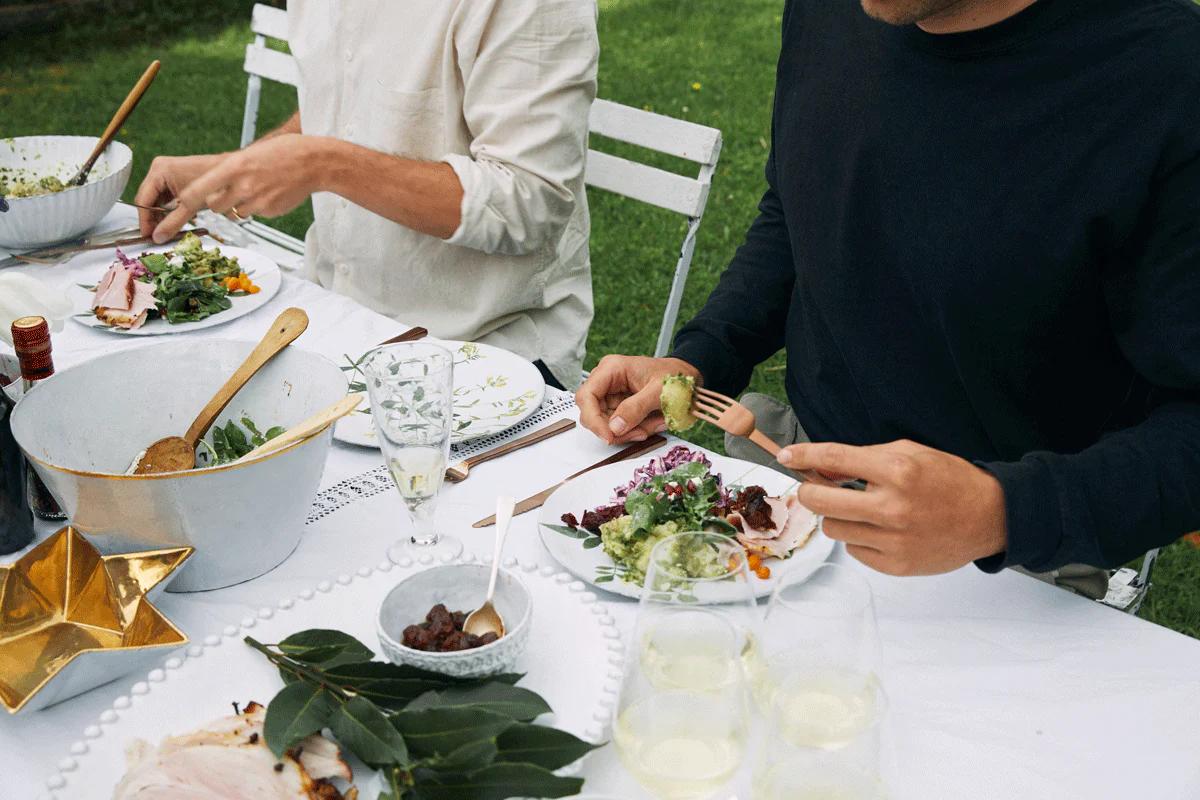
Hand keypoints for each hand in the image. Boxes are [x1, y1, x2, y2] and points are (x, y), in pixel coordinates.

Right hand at [134, 153, 228, 235]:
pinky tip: (174, 221)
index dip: (144, 220)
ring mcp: (167, 173)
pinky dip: (169, 210)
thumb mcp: (190, 206)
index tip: (148, 235)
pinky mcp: (176, 180)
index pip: (143, 200)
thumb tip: (158, 237)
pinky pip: (166, 198)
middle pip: (148, 200)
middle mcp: (160, 169)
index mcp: (159, 170)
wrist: (234, 173)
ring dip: (161, 216)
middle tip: (157, 236)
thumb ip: (172, 222)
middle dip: (153, 219)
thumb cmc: (214, 182)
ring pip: (157, 200)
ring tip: (166, 231)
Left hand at [150, 134, 329, 242]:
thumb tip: (215, 188)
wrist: (315, 162)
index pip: (198, 191)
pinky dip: (259, 207)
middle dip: (217, 201)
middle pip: (214, 206)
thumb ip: (230, 171)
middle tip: (230, 192)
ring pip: (235, 212)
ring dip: (240, 205)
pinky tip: (272, 192)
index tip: (172, 213)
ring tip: (258, 188)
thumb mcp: (250, 154)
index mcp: (234, 167)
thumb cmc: (284, 153)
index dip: (182, 205)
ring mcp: (258, 201)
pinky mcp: (270, 211)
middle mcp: (243, 186)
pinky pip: (255, 214)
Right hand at [576, 355, 699, 444]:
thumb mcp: (659, 392)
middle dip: (617, 428)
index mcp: (612, 369)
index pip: (586, 396)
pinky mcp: (620, 406)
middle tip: (640, 432)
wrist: (689, 378)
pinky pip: (620, 426)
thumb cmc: (676, 376)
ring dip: (630, 430)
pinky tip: (652, 422)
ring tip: (654, 423)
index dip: (593, 419)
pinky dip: (636, 429)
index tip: (608, 436)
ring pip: (607, 424)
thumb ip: (636, 408)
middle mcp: (607, 381)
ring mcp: (613, 395)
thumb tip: (615, 427)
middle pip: (594, 414)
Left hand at [780, 439, 1007, 575]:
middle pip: (819, 501)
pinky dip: (859, 538)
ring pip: (832, 528)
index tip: (786, 456)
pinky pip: (853, 550)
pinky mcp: (895, 565)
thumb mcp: (908, 453)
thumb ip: (863, 459)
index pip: (833, 460)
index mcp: (896, 471)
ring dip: (838, 515)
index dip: (803, 456)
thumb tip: (819, 467)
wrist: (989, 516)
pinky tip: (880, 529)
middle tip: (817, 487)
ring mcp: (893, 540)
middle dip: (811, 491)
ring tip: (861, 509)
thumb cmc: (946, 479)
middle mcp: (892, 507)